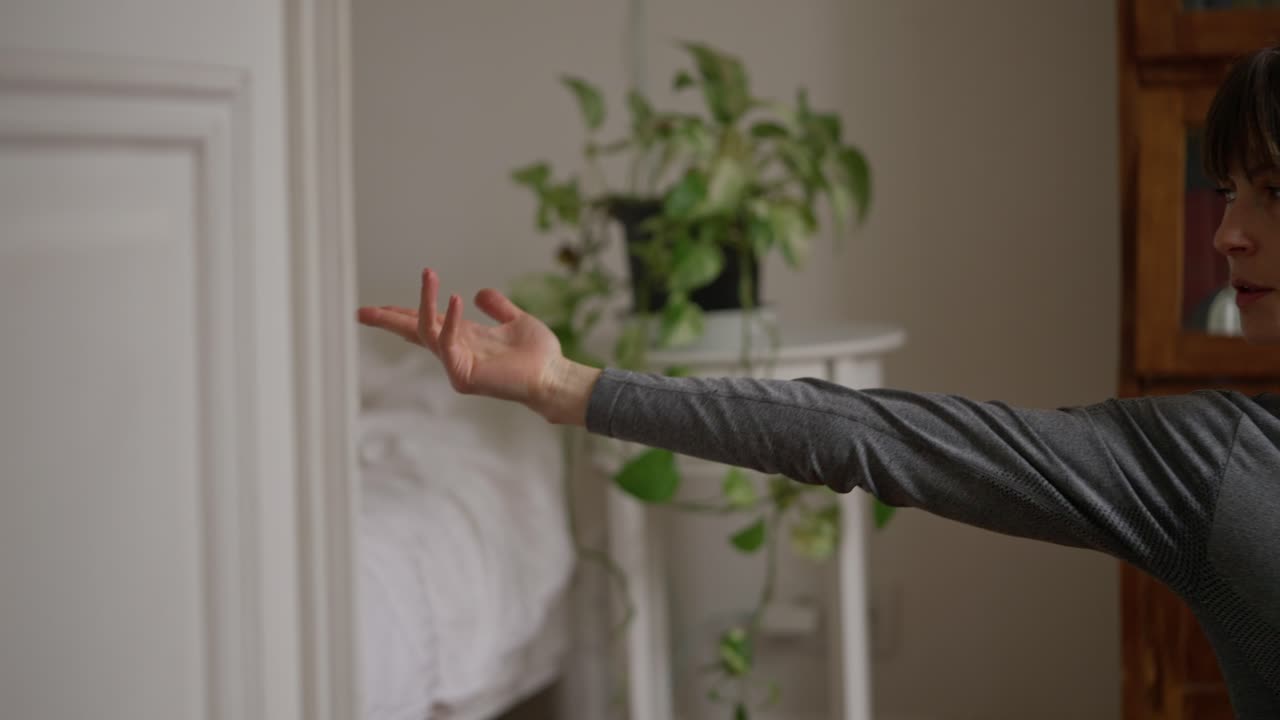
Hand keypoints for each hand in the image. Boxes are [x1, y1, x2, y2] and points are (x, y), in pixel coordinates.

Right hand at [356, 268, 565, 410]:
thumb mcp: (516, 321)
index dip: (404, 312)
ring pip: (426, 330)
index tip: (378, 307)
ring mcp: (456, 364)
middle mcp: (456, 351)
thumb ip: (498, 307)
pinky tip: (455, 298)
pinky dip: (449, 321)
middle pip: (413, 331)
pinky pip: (448, 343)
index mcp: (464, 339)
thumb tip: (481, 292)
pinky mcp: (463, 375)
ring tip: (428, 273)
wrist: (554, 376)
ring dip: (423, 301)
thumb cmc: (539, 355)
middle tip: (360, 312)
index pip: (426, 323)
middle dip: (387, 320)